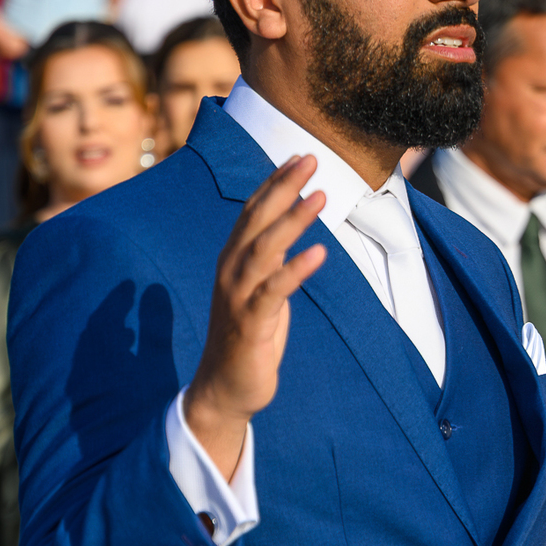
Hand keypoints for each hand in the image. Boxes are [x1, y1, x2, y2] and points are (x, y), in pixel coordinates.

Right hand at [184, 157, 326, 479]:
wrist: (226, 388)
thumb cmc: (247, 337)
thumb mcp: (261, 292)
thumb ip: (269, 263)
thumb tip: (286, 235)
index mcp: (233, 261)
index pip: (253, 212)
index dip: (275, 183)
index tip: (299, 157)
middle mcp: (230, 272)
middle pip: (256, 220)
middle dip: (283, 188)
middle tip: (311, 160)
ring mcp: (238, 297)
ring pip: (263, 250)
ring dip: (292, 222)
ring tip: (320, 197)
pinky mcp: (250, 324)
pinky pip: (274, 292)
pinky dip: (295, 270)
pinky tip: (319, 253)